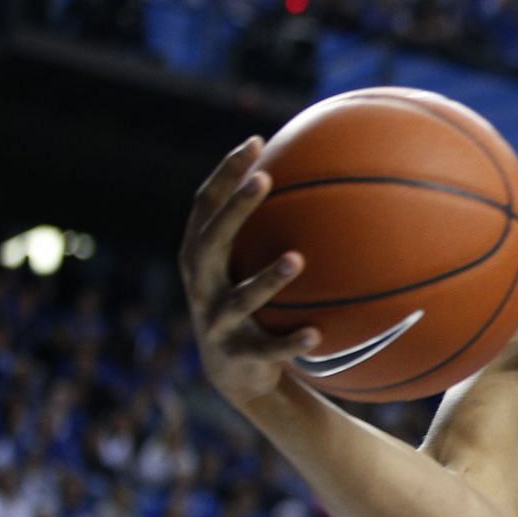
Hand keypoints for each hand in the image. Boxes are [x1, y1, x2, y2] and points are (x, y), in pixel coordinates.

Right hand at [178, 137, 320, 410]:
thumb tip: (316, 178)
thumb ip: (266, 229)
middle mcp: (201, 284)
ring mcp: (217, 321)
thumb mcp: (246, 265)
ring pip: (240, 299)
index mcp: (200, 256)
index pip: (205, 206)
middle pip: (212, 240)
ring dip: (267, 279)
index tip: (254, 142)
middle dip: (236, 208)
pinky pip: (269, 348)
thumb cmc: (248, 304)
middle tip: (264, 179)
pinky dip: (291, 342)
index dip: (225, 173)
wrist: (236, 373)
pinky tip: (317, 334)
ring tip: (298, 258)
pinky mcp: (238, 355)